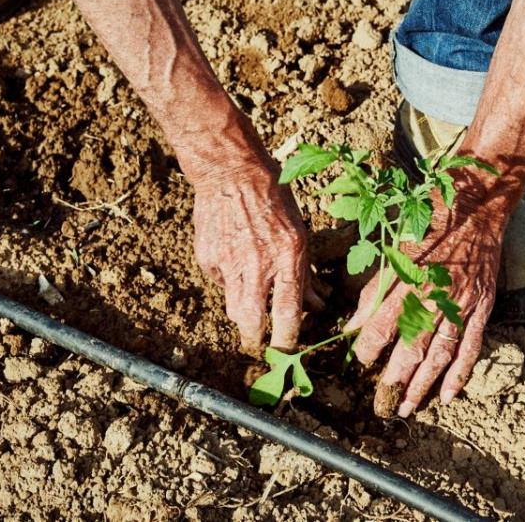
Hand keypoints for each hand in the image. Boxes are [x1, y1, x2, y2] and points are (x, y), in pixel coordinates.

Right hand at [191, 161, 317, 355]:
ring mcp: (228, 263)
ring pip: (233, 310)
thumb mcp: (300, 233)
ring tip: (251, 310)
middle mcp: (256, 266)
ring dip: (244, 316)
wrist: (231, 172)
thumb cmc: (273, 198)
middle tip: (262, 343)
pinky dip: (230, 284)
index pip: (288, 314)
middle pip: (251, 324)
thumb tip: (317, 303)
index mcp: (286, 258)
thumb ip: (305, 273)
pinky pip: (221, 284)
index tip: (289, 351)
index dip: (288, 339)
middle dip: (257, 341)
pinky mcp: (207, 259)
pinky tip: (235, 266)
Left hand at [346, 176, 510, 416]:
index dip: (368, 348)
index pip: (382, 325)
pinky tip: (448, 396)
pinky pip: (471, 348)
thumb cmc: (430, 224)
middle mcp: (434, 297)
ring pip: (439, 354)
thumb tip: (353, 324)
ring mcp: (461, 305)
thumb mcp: (394, 250)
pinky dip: (460, 374)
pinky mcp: (481, 308)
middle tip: (380, 404)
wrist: (477, 208)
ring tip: (407, 408)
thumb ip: (374, 290)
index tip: (359, 362)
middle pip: (411, 348)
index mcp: (408, 280)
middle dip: (393, 380)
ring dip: (422, 385)